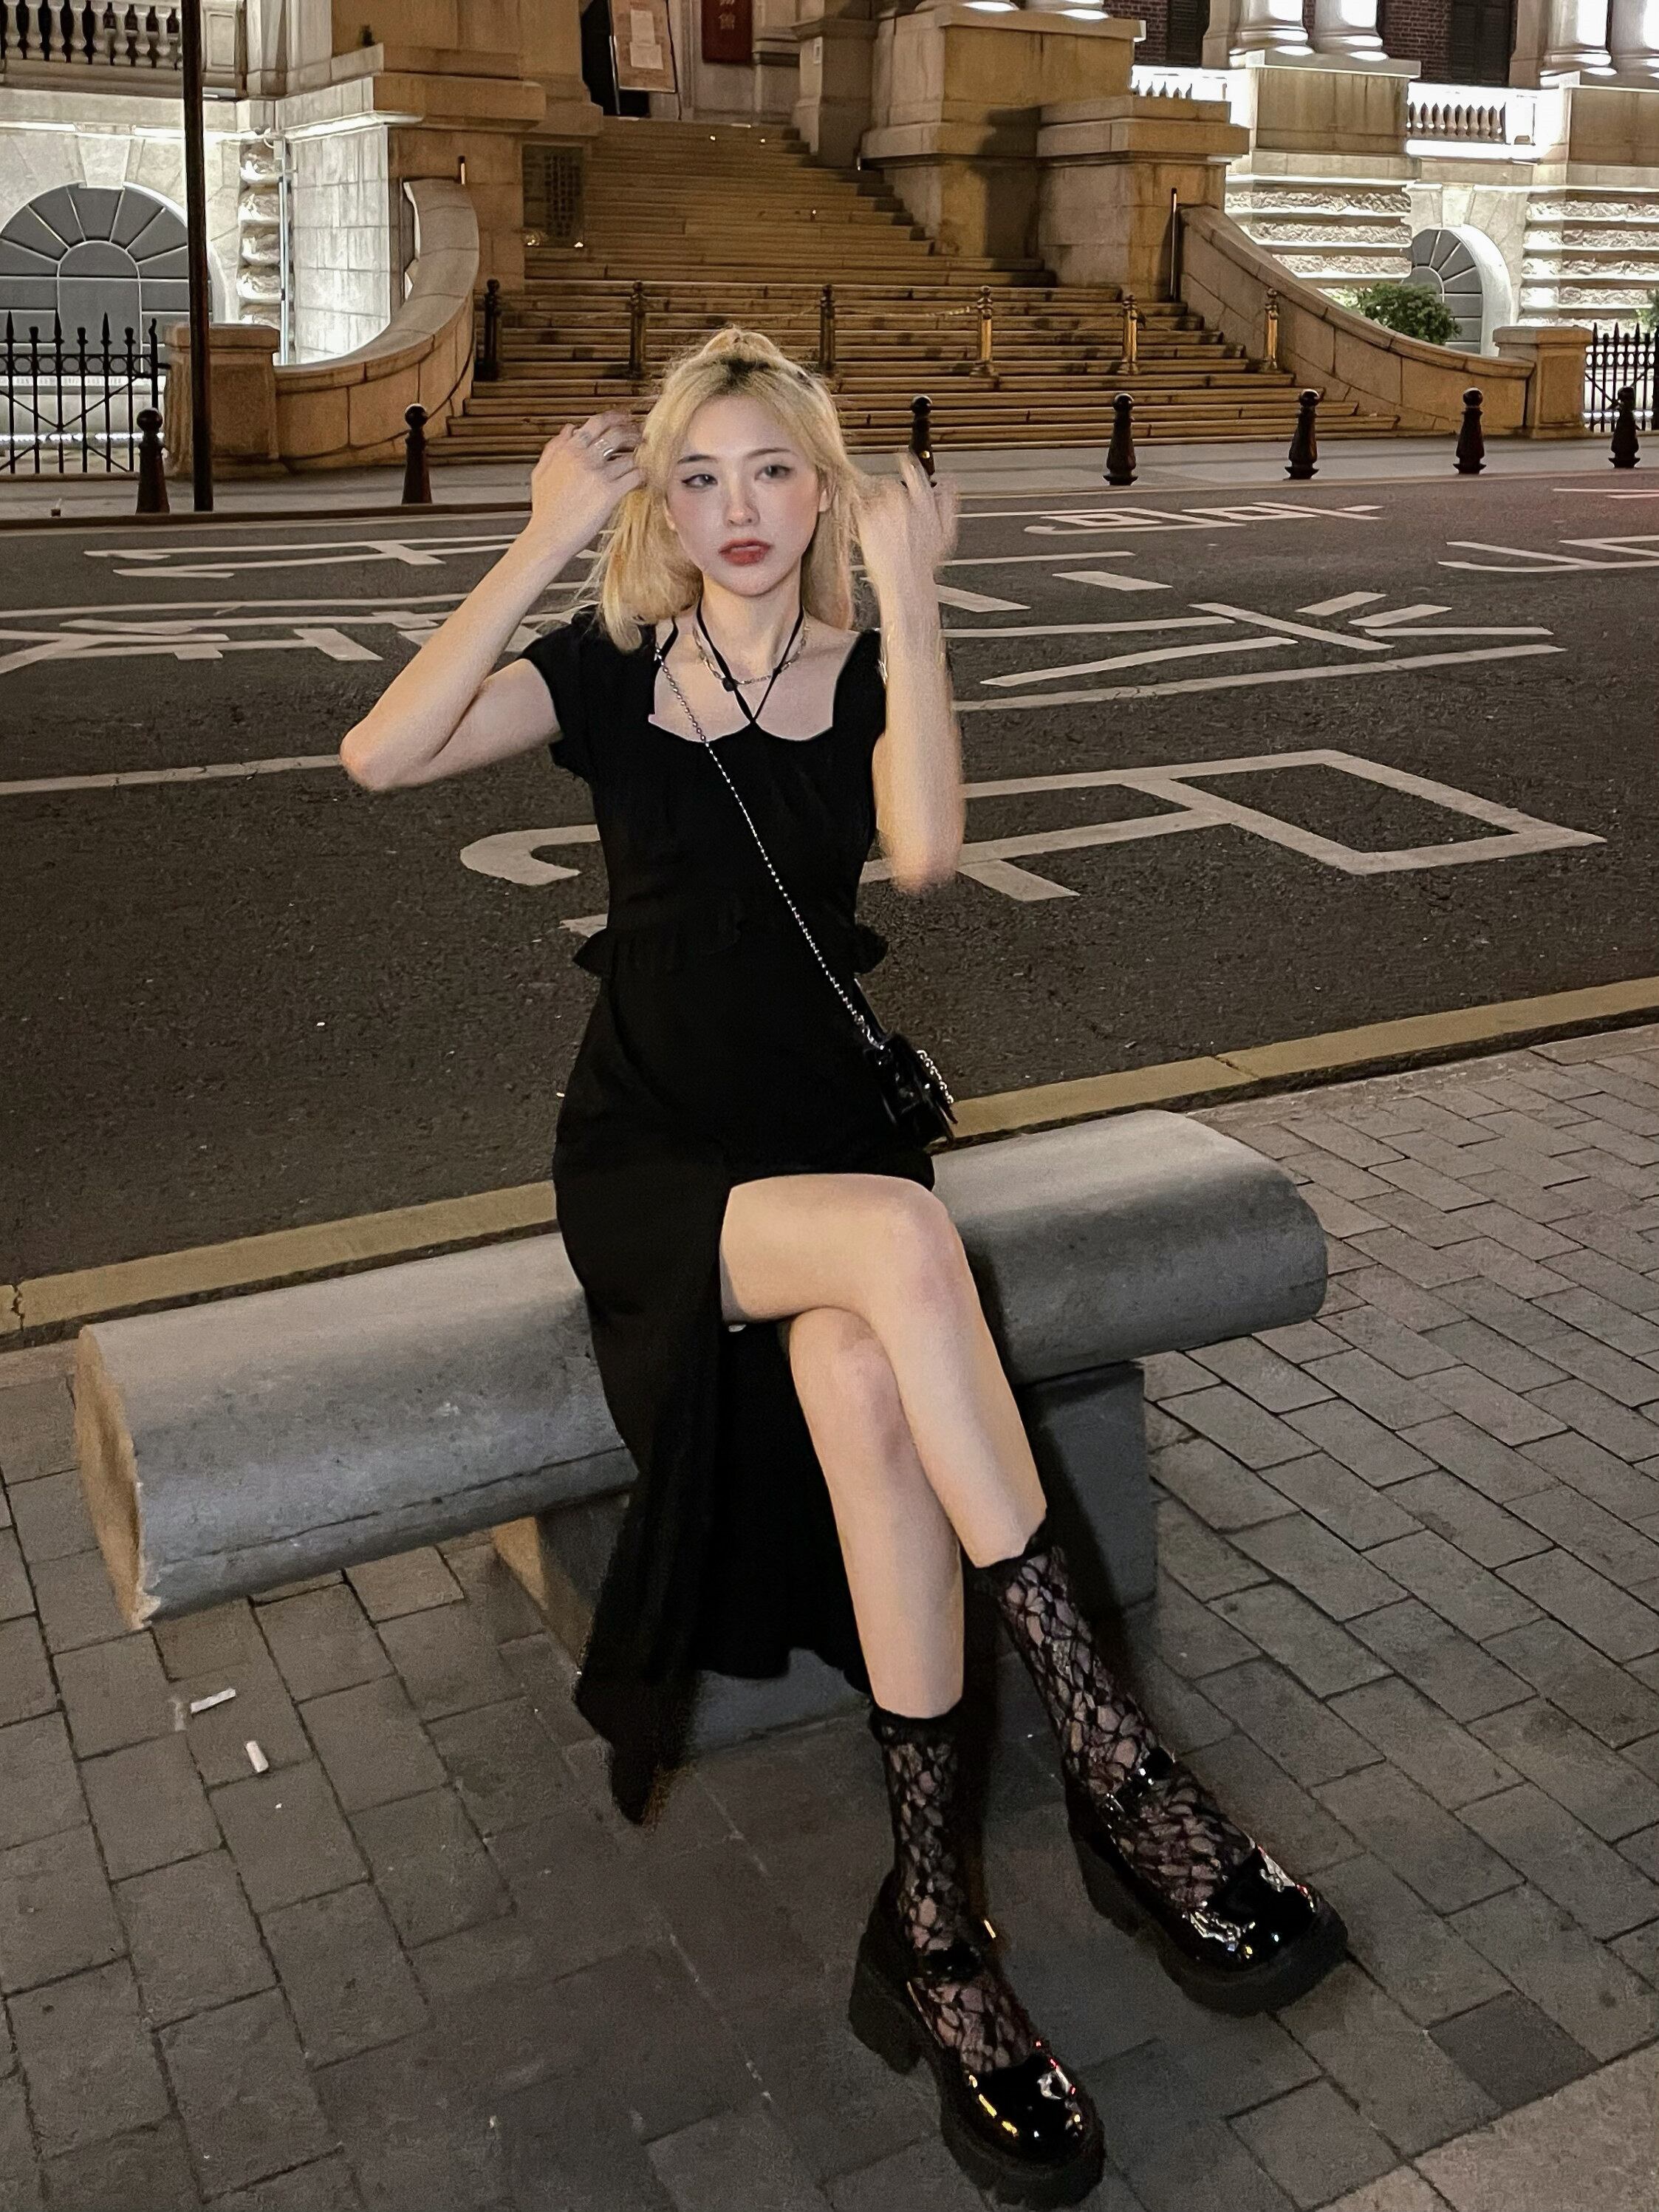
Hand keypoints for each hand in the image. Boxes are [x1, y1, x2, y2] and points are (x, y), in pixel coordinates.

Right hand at [524, 411, 643, 553]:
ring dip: (639, 456)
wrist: (549, 535)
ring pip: (628, 455)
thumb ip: (554, 448)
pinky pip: (634, 476)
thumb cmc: (546, 510)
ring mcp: (597, 474)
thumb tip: (568, 429)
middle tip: (638, 434)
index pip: (595, 423)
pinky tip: (643, 479)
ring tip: (643, 459)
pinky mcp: (609, 492)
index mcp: (567, 450)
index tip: (622, 418)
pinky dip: (642, 476)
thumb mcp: (541, 472)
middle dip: (631, 431)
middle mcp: (583, 457)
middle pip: (615, 433)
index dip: (614, 417)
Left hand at [854, 451, 959, 611]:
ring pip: (875, 496)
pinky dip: (865, 516)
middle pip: (891, 485)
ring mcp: (882, 510)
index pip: (913, 470)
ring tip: (885, 529)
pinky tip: (875, 533)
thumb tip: (947, 481)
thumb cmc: (924, 563)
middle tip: (892, 516)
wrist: (904, 583)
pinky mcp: (865, 520)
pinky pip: (861, 508)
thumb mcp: (946, 533)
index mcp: (923, 502)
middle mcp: (902, 502)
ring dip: (877, 506)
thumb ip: (948, 503)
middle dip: (891, 496)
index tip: (902, 462)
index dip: (907, 464)